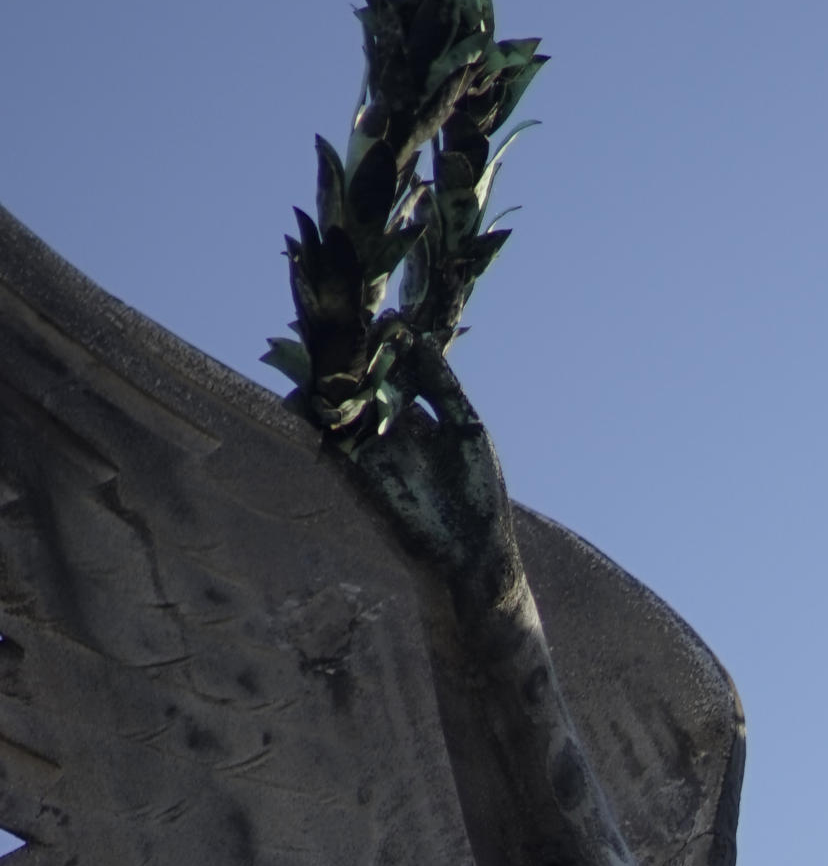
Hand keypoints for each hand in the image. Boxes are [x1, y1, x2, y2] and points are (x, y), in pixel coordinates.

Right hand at [336, 336, 524, 623]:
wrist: (468, 557)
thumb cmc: (477, 497)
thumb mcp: (464, 429)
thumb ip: (441, 385)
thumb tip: (421, 337)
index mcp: (415, 416)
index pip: (390, 368)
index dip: (381, 341)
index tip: (378, 309)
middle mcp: (385, 429)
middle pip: (358, 379)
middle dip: (347, 348)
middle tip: (338, 310)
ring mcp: (366, 449)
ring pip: (335, 401)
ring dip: (324, 371)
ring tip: (320, 336)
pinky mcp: (350, 473)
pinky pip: (324, 436)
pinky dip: (314, 410)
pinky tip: (313, 383)